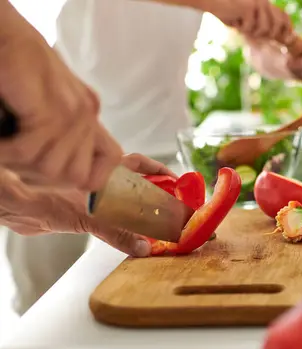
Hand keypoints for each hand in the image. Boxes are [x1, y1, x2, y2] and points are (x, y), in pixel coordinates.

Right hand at [0, 2, 122, 191]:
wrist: (3, 36)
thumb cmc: (12, 74)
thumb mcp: (40, 110)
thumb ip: (55, 135)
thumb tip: (54, 174)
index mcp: (87, 113)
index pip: (109, 160)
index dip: (84, 176)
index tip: (48, 172)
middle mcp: (87, 112)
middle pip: (73, 175)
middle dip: (39, 175)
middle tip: (14, 156)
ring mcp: (73, 109)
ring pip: (50, 168)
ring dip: (18, 164)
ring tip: (5, 144)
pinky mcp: (52, 107)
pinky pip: (30, 151)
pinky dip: (5, 152)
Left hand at [0, 154, 176, 257]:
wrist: (20, 209)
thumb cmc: (50, 200)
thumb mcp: (91, 216)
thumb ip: (119, 233)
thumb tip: (143, 248)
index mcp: (108, 171)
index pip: (141, 164)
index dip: (160, 172)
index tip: (178, 182)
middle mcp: (104, 182)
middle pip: (138, 184)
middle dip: (157, 195)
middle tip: (174, 209)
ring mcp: (95, 197)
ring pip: (127, 201)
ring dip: (143, 212)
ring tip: (158, 225)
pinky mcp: (85, 213)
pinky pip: (114, 219)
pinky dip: (127, 228)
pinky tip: (134, 236)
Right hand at [206, 0, 292, 42]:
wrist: (212, 0)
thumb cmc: (228, 12)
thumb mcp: (247, 22)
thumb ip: (261, 27)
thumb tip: (275, 39)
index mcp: (266, 4)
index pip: (284, 16)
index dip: (287, 29)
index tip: (287, 40)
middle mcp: (265, 2)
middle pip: (277, 25)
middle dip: (269, 35)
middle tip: (253, 33)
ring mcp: (258, 4)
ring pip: (265, 29)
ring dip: (251, 31)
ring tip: (240, 24)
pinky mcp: (250, 7)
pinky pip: (251, 28)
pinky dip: (241, 27)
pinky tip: (234, 19)